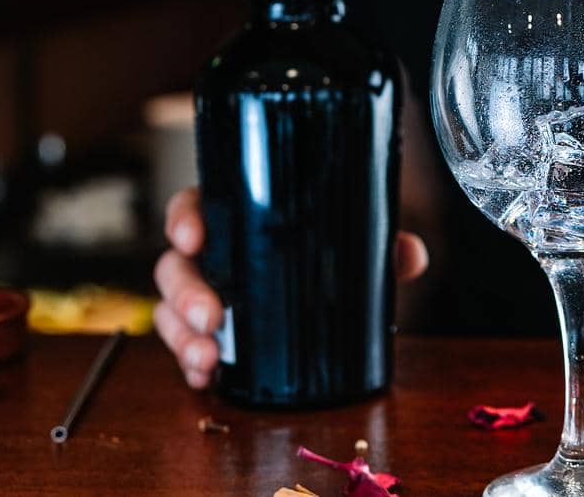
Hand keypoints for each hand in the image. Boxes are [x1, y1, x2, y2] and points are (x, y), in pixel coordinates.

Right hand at [153, 186, 429, 388]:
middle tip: (211, 316)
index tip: (193, 237)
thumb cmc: (328, 250)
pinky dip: (191, 365)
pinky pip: (184, 348)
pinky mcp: (205, 333)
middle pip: (175, 267)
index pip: (195, 206)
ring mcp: (202, 295)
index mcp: (236, 218)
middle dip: (187, 294)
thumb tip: (412, 255)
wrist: (331, 292)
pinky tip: (205, 379)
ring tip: (209, 358)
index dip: (183, 219)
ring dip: (182, 338)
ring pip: (171, 312)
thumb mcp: (353, 242)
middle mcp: (211, 256)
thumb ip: (384, 243)